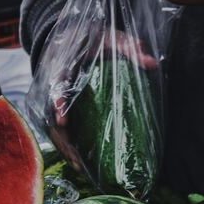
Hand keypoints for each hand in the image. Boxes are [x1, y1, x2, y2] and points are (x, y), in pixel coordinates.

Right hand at [48, 31, 158, 167]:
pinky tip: (77, 162)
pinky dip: (66, 146)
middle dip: (62, 139)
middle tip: (76, 159)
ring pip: (52, 127)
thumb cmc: (92, 38)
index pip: (55, 86)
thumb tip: (152, 64)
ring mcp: (52, 98)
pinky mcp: (56, 108)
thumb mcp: (110, 38)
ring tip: (79, 168)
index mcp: (62, 66)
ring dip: (64, 149)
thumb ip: (129, 47)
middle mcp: (54, 85)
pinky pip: (57, 130)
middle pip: (51, 116)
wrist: (69, 36)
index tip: (62, 120)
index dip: (57, 103)